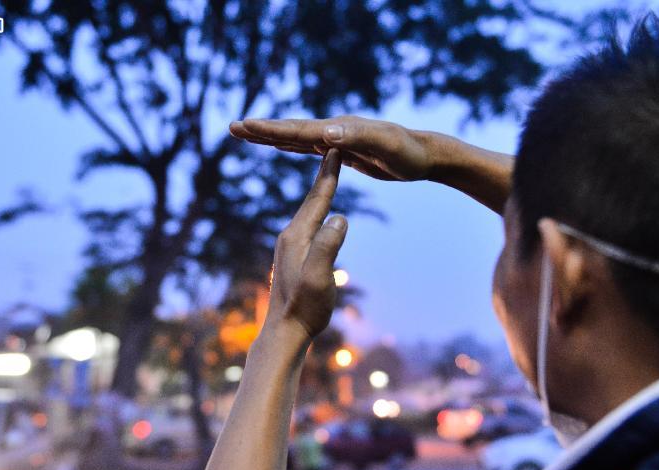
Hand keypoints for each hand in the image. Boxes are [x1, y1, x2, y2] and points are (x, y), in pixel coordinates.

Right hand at [230, 115, 433, 181]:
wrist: (425, 155)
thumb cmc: (408, 153)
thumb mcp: (385, 146)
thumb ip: (356, 138)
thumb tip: (325, 133)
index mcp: (338, 130)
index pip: (297, 130)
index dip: (269, 130)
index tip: (244, 126)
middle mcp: (333, 130)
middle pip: (290, 130)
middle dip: (261, 130)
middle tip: (233, 126)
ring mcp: (336, 139)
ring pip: (296, 137)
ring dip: (271, 136)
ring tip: (247, 133)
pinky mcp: (341, 149)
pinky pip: (309, 147)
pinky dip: (291, 145)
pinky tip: (282, 145)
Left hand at [265, 149, 347, 341]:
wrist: (285, 331)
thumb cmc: (304, 307)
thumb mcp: (319, 276)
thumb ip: (328, 246)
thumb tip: (340, 216)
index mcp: (296, 236)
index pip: (317, 199)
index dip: (328, 174)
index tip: (335, 148)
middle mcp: (289, 237)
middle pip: (310, 201)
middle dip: (323, 176)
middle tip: (333, 150)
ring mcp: (289, 248)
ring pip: (308, 213)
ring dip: (319, 193)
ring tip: (328, 176)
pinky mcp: (292, 259)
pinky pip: (308, 227)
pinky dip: (316, 212)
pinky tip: (319, 215)